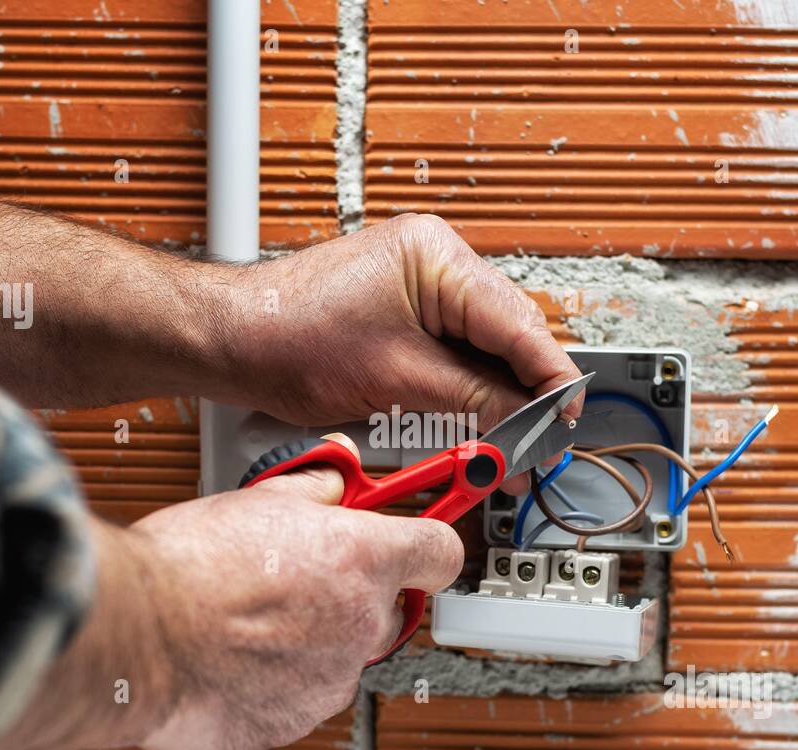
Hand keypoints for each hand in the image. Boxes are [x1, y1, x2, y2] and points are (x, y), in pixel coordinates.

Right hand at [128, 447, 461, 749]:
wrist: (137, 635)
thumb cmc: (189, 567)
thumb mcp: (257, 499)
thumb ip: (312, 491)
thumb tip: (332, 480)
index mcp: (363, 559)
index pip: (440, 551)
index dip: (427, 546)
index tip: (419, 543)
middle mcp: (360, 623)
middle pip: (389, 611)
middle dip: (356, 598)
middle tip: (305, 581)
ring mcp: (330, 681)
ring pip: (339, 659)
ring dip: (309, 643)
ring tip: (248, 622)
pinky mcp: (291, 723)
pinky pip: (295, 701)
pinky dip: (270, 685)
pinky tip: (229, 659)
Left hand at [211, 214, 583, 432]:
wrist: (231, 340)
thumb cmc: (289, 338)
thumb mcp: (399, 379)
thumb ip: (476, 399)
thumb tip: (528, 423)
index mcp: (438, 256)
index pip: (519, 323)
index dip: (550, 379)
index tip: (565, 421)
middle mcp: (435, 261)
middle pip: (509, 335)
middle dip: (526, 394)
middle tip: (536, 445)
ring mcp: (420, 284)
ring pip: (486, 347)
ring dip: (498, 396)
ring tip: (507, 443)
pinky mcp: (405, 310)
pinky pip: (455, 351)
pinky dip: (468, 388)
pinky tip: (476, 421)